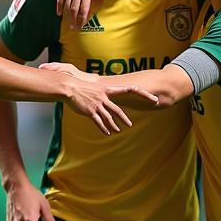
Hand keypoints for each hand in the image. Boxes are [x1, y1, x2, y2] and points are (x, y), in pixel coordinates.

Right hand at [39, 62, 158, 131]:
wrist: (68, 87)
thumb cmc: (80, 87)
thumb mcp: (94, 87)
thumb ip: (102, 92)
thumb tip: (108, 94)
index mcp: (108, 90)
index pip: (129, 89)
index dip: (142, 93)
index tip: (152, 97)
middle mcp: (104, 97)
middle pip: (118, 110)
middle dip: (124, 119)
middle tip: (130, 125)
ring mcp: (97, 105)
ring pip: (109, 118)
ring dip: (114, 126)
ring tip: (118, 131)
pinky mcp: (90, 111)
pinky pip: (99, 122)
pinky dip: (103, 128)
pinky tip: (107, 133)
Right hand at [56, 0, 102, 30]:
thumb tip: (94, 10)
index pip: (84, 9)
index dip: (83, 19)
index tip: (82, 26)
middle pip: (75, 10)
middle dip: (74, 21)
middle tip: (74, 29)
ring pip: (67, 5)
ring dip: (68, 16)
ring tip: (69, 24)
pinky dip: (59, 7)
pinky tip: (59, 14)